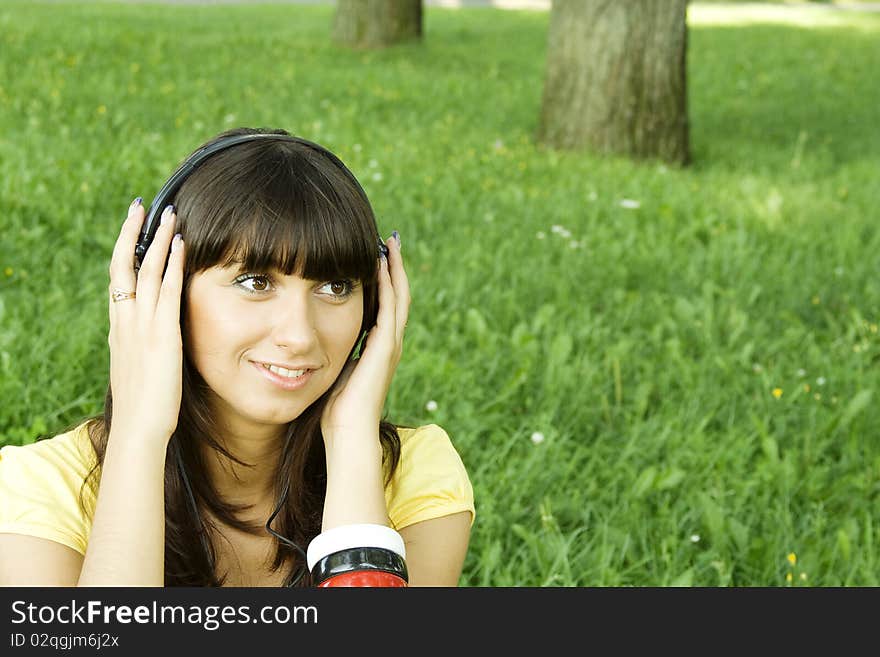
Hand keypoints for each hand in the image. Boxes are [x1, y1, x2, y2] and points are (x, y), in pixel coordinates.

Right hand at [106, 200, 184, 445]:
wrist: (140, 428)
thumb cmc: (144, 406)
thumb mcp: (140, 368)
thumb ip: (144, 348)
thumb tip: (153, 342)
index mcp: (120, 329)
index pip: (118, 280)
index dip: (124, 251)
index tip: (132, 229)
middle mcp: (125, 321)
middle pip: (123, 265)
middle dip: (132, 233)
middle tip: (141, 206)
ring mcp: (142, 326)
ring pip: (146, 270)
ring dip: (158, 239)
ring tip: (170, 213)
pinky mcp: (162, 334)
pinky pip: (167, 289)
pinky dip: (173, 263)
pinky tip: (183, 244)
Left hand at [320, 233, 409, 443]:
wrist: (347, 433)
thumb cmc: (335, 412)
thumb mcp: (333, 372)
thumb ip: (331, 353)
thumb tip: (310, 343)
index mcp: (378, 348)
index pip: (385, 305)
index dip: (383, 280)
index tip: (375, 255)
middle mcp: (389, 342)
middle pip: (398, 294)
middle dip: (394, 266)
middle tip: (390, 239)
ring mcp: (391, 344)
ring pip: (399, 295)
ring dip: (395, 267)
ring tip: (390, 242)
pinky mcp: (386, 346)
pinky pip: (389, 305)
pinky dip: (388, 281)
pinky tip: (379, 261)